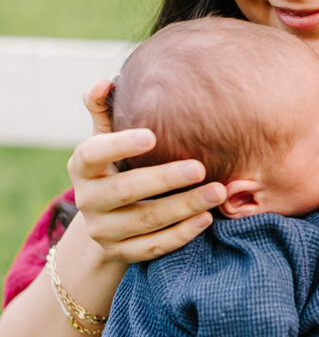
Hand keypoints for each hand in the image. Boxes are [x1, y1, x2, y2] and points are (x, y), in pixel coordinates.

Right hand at [68, 80, 226, 264]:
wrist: (108, 218)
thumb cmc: (117, 165)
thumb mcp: (107, 139)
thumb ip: (105, 111)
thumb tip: (104, 83)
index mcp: (82, 166)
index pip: (94, 152)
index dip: (119, 144)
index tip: (153, 135)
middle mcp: (87, 200)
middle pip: (125, 190)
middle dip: (165, 179)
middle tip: (200, 167)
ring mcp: (103, 231)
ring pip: (146, 220)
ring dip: (184, 206)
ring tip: (217, 192)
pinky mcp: (122, 254)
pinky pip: (154, 246)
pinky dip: (181, 234)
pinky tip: (206, 218)